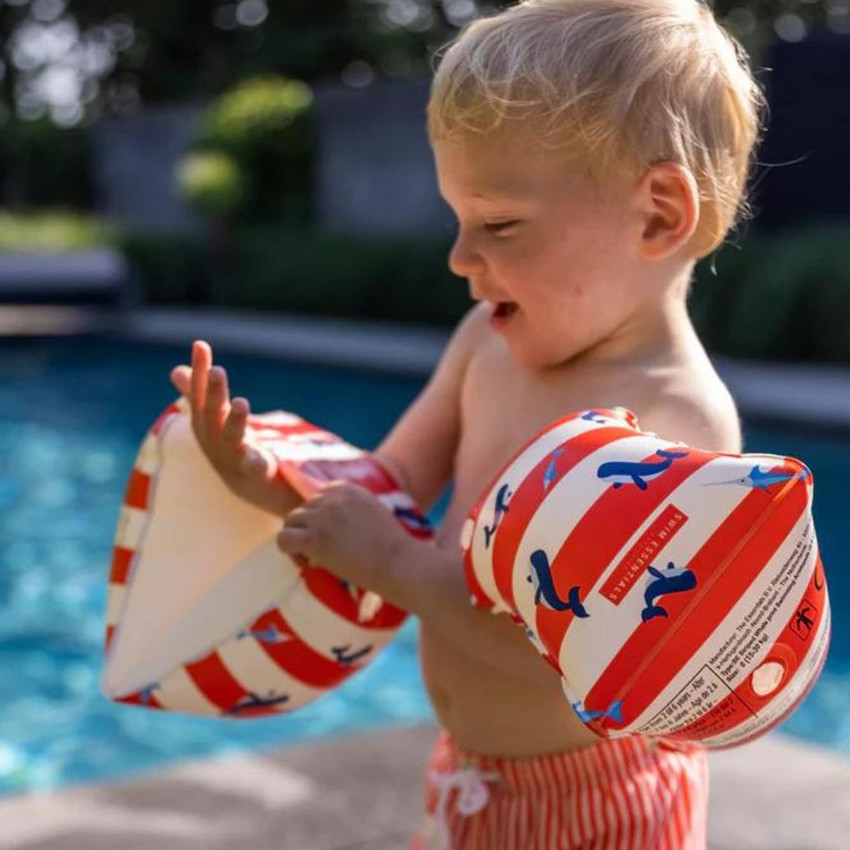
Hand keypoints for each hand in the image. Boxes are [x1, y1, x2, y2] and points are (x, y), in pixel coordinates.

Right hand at [169, 340, 300, 517]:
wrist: (249, 487)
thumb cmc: (230, 445)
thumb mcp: (214, 418)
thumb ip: (197, 394)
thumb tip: (176, 370)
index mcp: (205, 422)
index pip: (200, 392)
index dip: (199, 370)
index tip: (201, 345)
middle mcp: (214, 438)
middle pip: (212, 412)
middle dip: (213, 392)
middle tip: (216, 371)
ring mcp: (232, 456)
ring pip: (231, 438)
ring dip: (235, 421)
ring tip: (241, 402)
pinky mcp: (254, 472)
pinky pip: (252, 468)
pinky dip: (254, 462)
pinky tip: (259, 456)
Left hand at [276, 481, 412, 590]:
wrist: (398, 563)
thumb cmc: (392, 547)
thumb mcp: (373, 512)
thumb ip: (351, 509)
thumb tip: (330, 525)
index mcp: (347, 489)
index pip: (318, 496)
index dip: (321, 518)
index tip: (333, 536)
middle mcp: (331, 498)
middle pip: (303, 509)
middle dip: (309, 530)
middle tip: (324, 551)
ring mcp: (321, 517)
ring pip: (290, 522)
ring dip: (298, 539)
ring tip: (314, 558)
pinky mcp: (314, 538)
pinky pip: (283, 539)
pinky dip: (290, 552)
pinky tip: (308, 562)